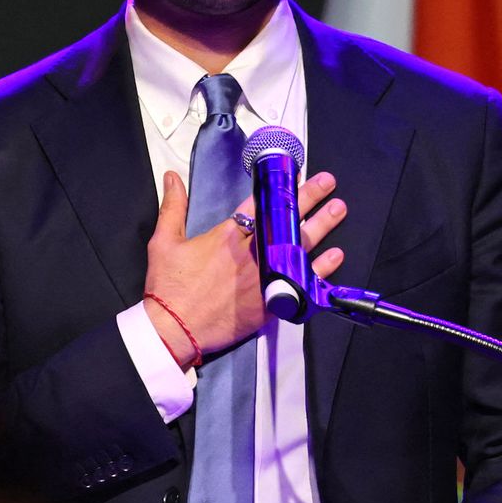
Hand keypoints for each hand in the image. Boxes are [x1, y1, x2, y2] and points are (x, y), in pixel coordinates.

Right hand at [142, 169, 348, 359]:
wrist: (173, 330)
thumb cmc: (168, 288)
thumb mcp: (163, 241)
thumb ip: (173, 206)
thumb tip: (172, 177)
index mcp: (226, 237)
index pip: (259, 203)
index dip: (278, 186)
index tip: (294, 173)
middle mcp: (249, 254)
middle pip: (284, 221)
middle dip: (308, 199)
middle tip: (326, 183)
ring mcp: (262, 278)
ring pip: (298, 246)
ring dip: (321, 226)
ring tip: (338, 209)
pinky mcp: (269, 302)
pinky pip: (301, 281)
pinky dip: (319, 269)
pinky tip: (334, 256)